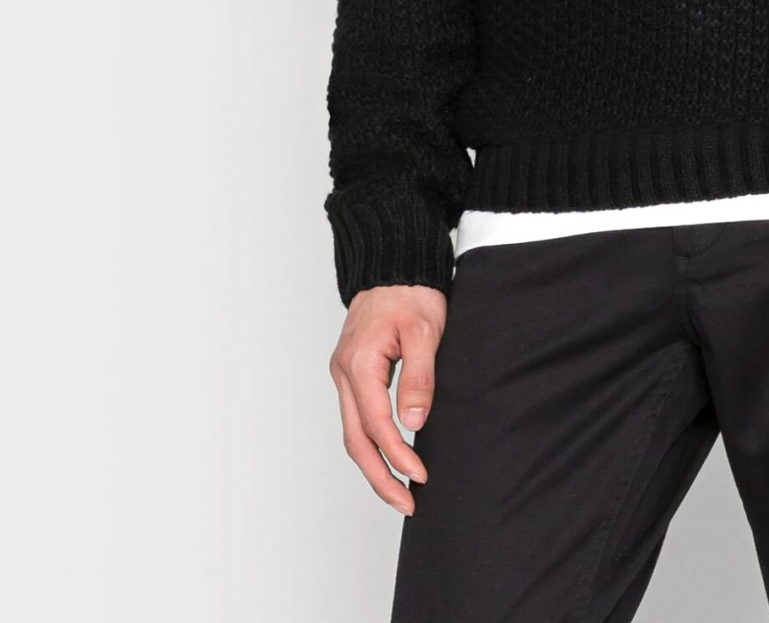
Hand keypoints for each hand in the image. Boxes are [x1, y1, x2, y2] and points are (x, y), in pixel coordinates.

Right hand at [329, 284, 447, 512]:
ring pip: (353, 432)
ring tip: (399, 491)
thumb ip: (418, 377)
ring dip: (374, 465)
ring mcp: (344, 373)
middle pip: (355, 440)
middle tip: (406, 503)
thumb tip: (413, 424)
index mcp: (359, 363)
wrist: (393, 264)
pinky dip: (371, 442)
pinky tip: (389, 456)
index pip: (376, 425)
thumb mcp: (424, 331)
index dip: (398, 455)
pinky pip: (357, 417)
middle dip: (380, 477)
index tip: (420, 477)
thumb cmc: (410, 291)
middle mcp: (344, 372)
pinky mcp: (352, 372)